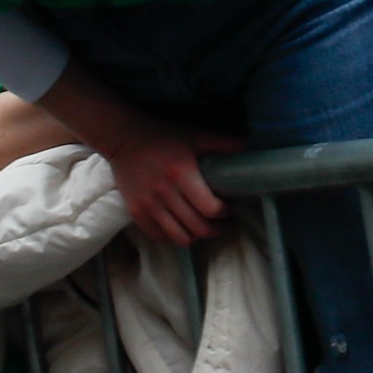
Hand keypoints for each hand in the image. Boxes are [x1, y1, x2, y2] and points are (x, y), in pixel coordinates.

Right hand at [98, 116, 243, 247]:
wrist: (123, 138)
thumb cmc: (163, 136)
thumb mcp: (195, 135)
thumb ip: (222, 143)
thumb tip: (249, 147)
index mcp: (182, 174)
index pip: (210, 208)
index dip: (225, 212)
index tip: (230, 207)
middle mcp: (164, 194)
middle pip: (198, 227)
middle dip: (217, 229)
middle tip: (225, 223)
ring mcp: (148, 206)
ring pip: (180, 237)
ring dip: (198, 236)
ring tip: (206, 227)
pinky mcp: (136, 212)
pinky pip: (160, 236)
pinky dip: (175, 236)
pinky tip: (183, 227)